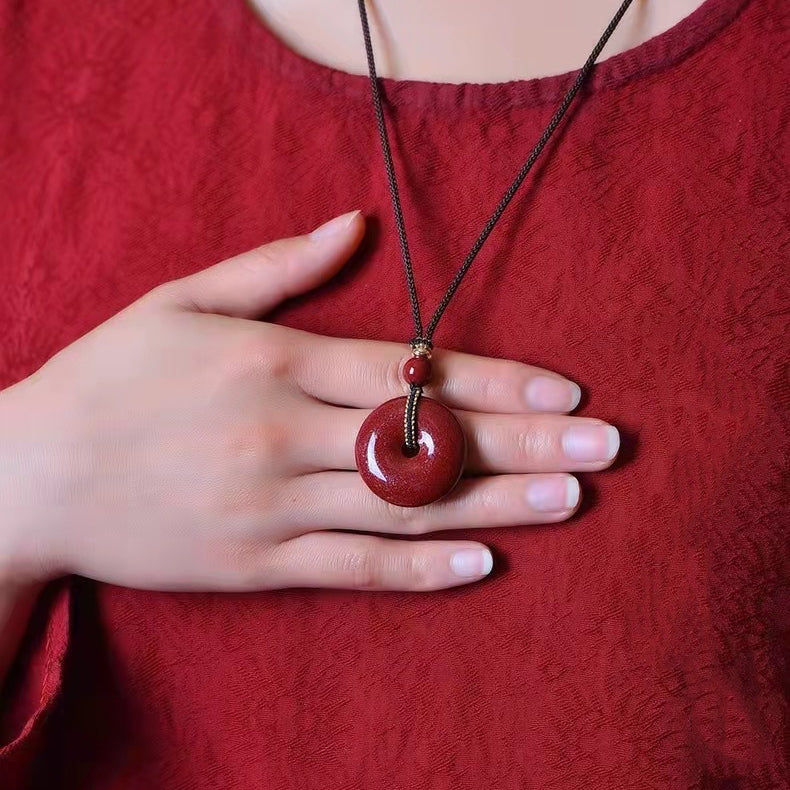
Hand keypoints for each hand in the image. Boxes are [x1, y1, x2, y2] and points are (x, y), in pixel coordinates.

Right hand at [0, 210, 618, 592]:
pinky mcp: (253, 564)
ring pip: (403, 507)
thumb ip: (276, 267)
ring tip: (571, 500)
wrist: (33, 473)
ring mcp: (269, 506)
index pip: (409, 372)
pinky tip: (484, 563)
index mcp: (272, 362)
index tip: (565, 391)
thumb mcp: (182, 299)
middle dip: (524, 442)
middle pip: (425, 440)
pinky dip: (420, 569)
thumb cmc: (111, 377)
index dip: (494, 381)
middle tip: (606, 448)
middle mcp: (281, 434)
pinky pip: (351, 568)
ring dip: (496, 505)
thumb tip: (355, 224)